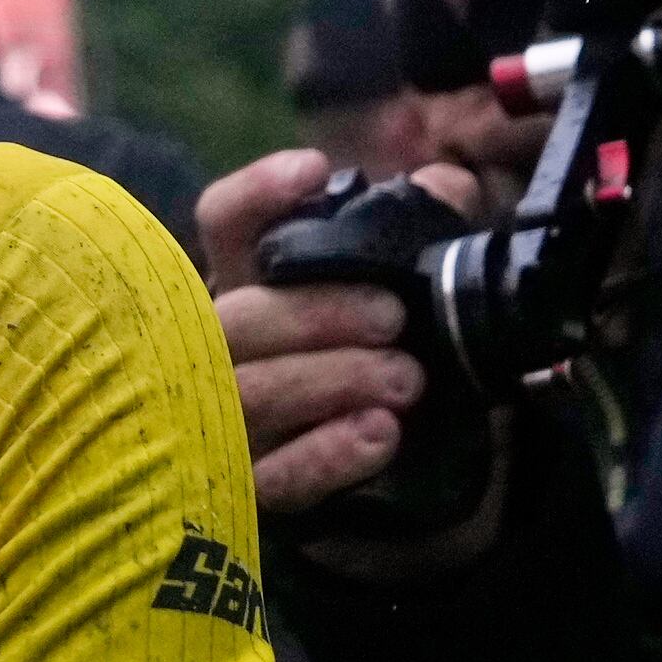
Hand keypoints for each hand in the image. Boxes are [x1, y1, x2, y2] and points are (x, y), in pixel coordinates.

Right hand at [198, 146, 509, 571]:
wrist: (352, 463)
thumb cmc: (355, 355)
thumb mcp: (383, 290)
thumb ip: (413, 230)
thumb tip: (448, 187)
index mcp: (242, 282)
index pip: (223, 223)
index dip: (257, 194)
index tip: (315, 172)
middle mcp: (214, 344)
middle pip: (234, 317)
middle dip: (314, 312)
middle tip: (392, 317)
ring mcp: (220, 419)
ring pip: (249, 395)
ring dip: (330, 379)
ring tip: (406, 379)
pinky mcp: (246, 489)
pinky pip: (273, 476)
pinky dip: (326, 454)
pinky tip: (380, 433)